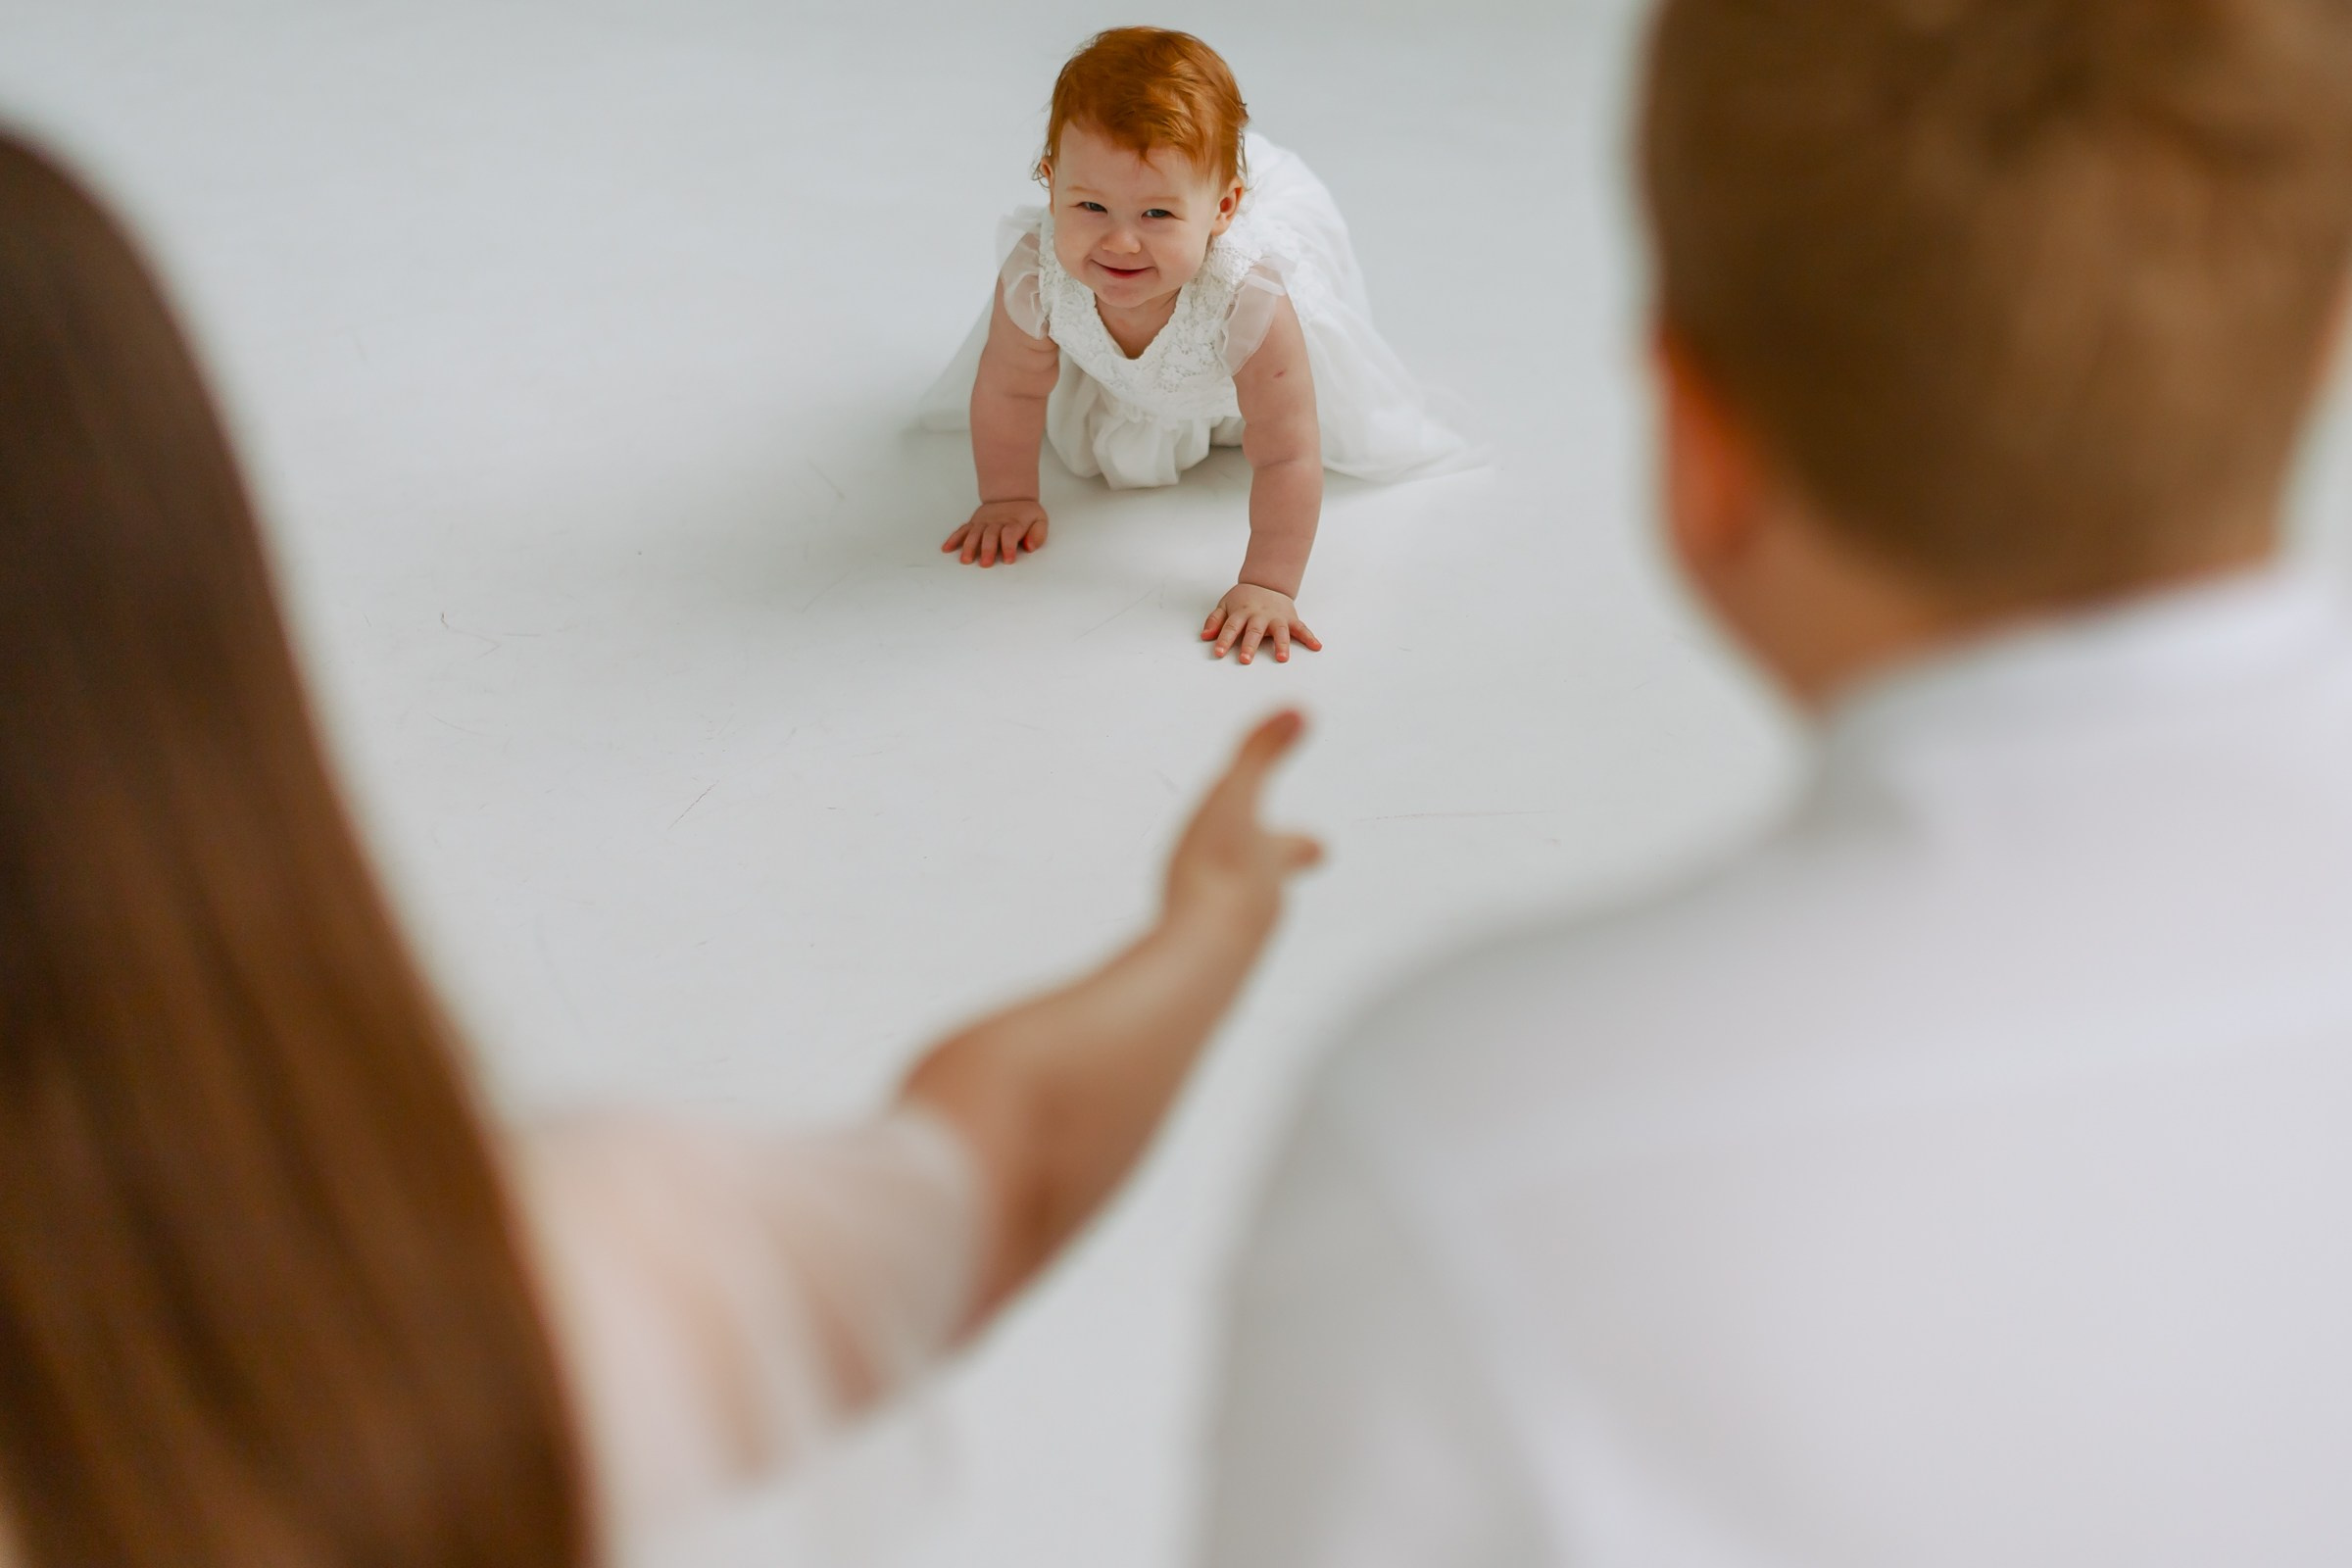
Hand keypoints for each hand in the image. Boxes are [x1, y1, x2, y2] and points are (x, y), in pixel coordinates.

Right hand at [943, 499, 1048, 566]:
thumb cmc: (1026, 514)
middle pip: (990, 535)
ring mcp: (983, 522)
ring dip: (969, 546)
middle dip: (987, 549)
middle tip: (985, 564)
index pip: (1010, 534)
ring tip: (965, 560)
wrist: (1011, 496)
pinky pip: (962, 530)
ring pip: (974, 533)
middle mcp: (996, 522)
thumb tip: (1029, 546)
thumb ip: (1038, 534)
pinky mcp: (974, 523)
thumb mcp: (1040, 520)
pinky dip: (954, 539)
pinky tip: (946, 549)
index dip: (1009, 547)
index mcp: (1014, 523)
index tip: (1008, 560)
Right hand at [1163, 710, 1322, 939]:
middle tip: (1273, 879)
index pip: (1296, 847)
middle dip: (1269, 881)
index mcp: (1270, 861)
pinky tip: (1181, 952)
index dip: (1301, 843)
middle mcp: (1262, 906)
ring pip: (1236, 925)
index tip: (1319, 843)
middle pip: (1271, 891)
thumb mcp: (1233, 799)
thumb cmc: (1217, 872)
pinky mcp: (1202, 974)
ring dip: (1228, 914)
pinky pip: (1201, 954)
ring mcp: (1235, 945)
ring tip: (1212, 914)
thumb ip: (1259, 755)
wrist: (1200, 959)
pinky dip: (1197, 945)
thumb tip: (1300, 709)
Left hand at [1202, 582, 1321, 663]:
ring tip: (1282, 658)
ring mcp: (1277, 617)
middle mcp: (1260, 615)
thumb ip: (1215, 620)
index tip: (1218, 653)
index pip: (1231, 627)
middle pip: (1254, 631)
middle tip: (1245, 659)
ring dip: (1281, 644)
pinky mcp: (1291, 619)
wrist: (1266, 582)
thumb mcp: (1225, 604)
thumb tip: (1205, 636)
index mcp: (1242, 612)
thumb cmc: (1244, 599)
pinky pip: (1302, 629)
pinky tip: (1317, 646)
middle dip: (1249, 645)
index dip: (1224, 640)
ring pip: (1280, 631)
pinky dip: (1310, 637)